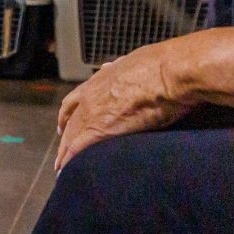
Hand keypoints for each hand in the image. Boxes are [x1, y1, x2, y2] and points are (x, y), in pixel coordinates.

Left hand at [55, 41, 193, 170]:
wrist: (171, 72)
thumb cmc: (164, 65)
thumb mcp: (135, 61)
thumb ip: (122, 69)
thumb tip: (118, 67)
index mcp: (99, 80)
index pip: (74, 101)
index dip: (67, 116)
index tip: (64, 126)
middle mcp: (90, 96)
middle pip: (70, 122)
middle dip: (65, 139)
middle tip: (62, 153)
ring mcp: (93, 112)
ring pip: (71, 137)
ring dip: (65, 154)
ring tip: (62, 169)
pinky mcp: (100, 129)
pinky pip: (78, 149)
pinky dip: (70, 162)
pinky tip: (66, 172)